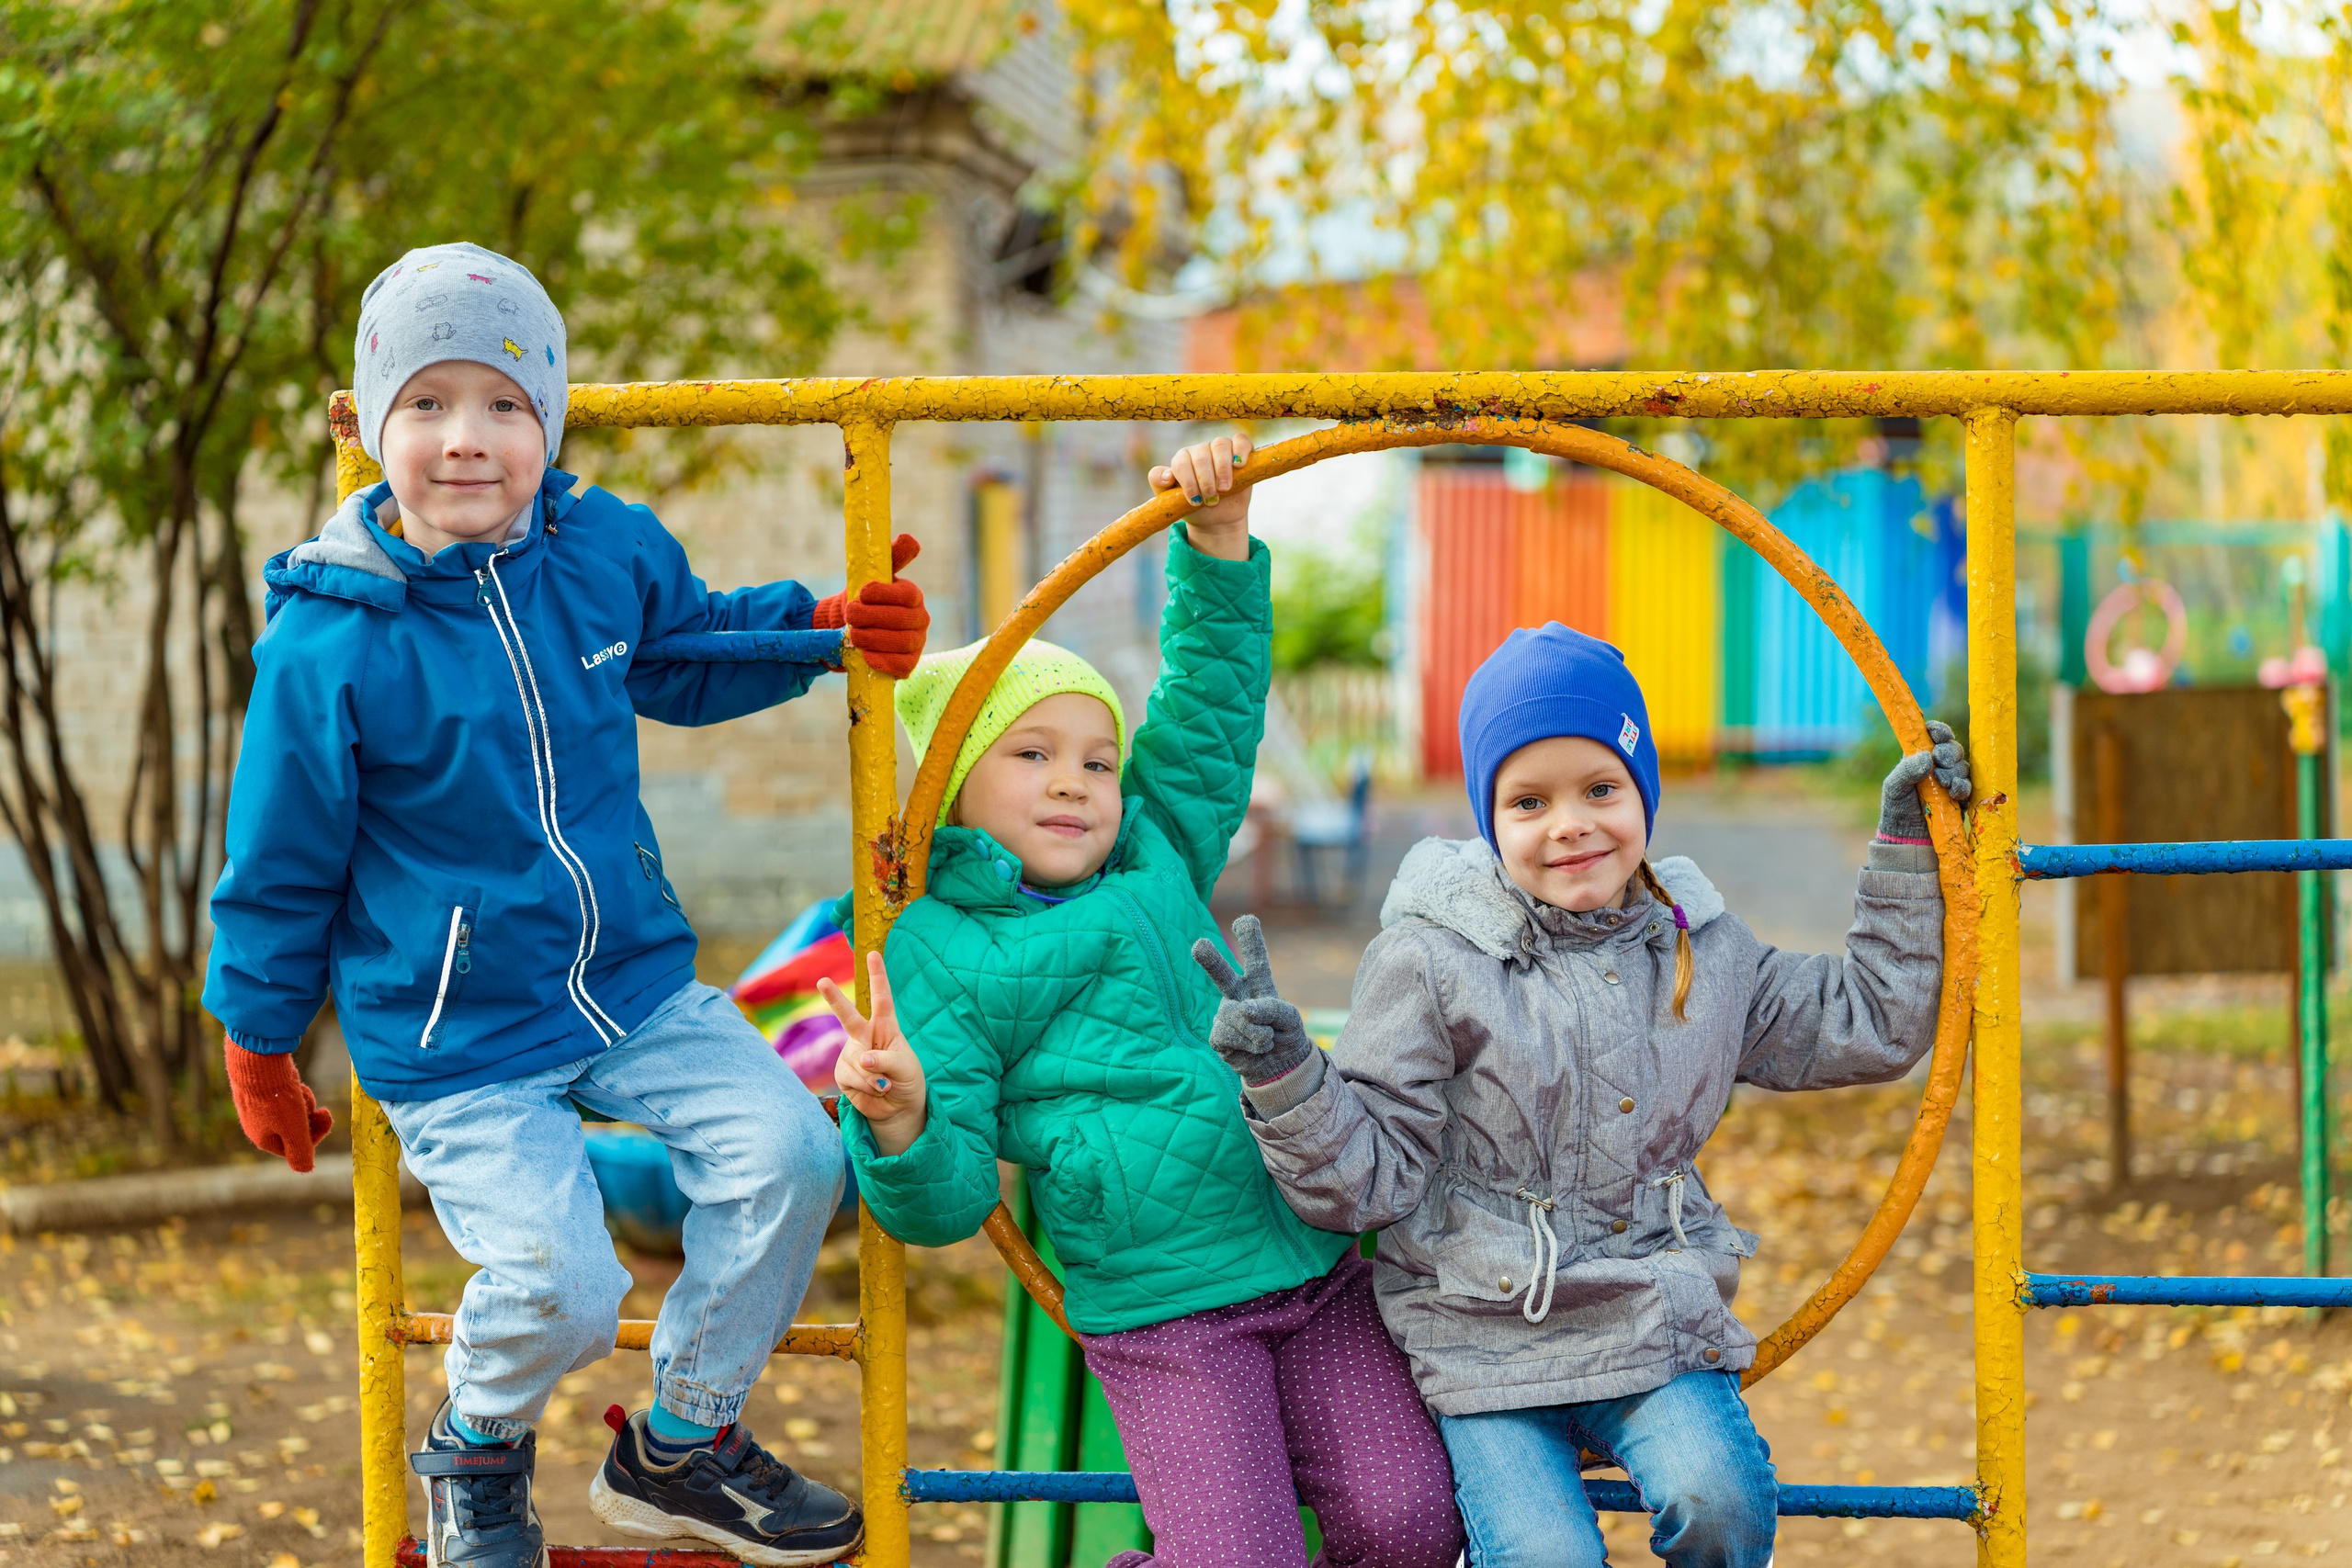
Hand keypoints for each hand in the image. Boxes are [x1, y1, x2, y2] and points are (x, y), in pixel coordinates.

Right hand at [224, 1042, 332, 1172]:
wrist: (257, 1061)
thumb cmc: (276, 1099)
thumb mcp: (294, 1130)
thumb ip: (300, 1151)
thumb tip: (306, 1169)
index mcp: (263, 1139)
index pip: (295, 1148)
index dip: (315, 1136)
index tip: (326, 1119)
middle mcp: (257, 1125)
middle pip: (294, 1129)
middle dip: (310, 1118)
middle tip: (323, 1110)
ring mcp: (256, 1106)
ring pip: (291, 1110)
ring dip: (303, 1102)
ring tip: (300, 1091)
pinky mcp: (259, 1088)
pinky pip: (283, 1093)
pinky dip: (293, 1088)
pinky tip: (292, 1081)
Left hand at [815, 534, 929, 677]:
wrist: (855, 628)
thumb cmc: (865, 600)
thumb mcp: (873, 576)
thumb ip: (889, 557)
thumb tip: (909, 539)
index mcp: (913, 595)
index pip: (907, 595)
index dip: (884, 594)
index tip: (862, 593)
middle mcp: (920, 619)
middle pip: (902, 620)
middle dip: (871, 617)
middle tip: (850, 614)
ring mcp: (917, 643)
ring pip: (901, 643)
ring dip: (872, 638)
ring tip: (853, 634)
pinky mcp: (908, 664)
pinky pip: (901, 666)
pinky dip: (882, 661)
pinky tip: (866, 655)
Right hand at [818, 950, 928, 1155]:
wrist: (897, 1108)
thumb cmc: (906, 1080)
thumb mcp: (906, 1068)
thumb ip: (886, 1060)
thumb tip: (863, 1059)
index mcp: (886, 1027)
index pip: (882, 998)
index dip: (878, 976)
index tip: (873, 953)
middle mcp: (865, 1036)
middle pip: (848, 1015)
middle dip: (834, 999)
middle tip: (822, 982)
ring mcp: (851, 1053)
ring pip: (856, 1060)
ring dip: (874, 1077)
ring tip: (885, 1085)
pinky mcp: (843, 1073)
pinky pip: (851, 1077)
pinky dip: (866, 1087)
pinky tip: (874, 1091)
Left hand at [1149, 432, 1253, 559]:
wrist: (1217, 516)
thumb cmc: (1193, 507)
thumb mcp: (1173, 500)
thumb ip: (1160, 484)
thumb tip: (1167, 475)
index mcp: (1182, 460)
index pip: (1181, 462)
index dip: (1188, 482)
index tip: (1195, 501)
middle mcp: (1200, 450)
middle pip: (1201, 455)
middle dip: (1206, 480)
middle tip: (1211, 500)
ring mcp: (1220, 449)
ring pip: (1220, 445)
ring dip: (1222, 469)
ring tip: (1224, 489)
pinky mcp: (1240, 451)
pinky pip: (1241, 441)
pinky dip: (1241, 450)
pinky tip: (1239, 464)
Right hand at [1190, 914, 1314, 1085]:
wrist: (1279, 1066)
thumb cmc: (1285, 1034)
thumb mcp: (1290, 1018)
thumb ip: (1270, 1008)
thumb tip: (1244, 1009)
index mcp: (1258, 982)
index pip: (1255, 958)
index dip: (1250, 939)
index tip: (1246, 920)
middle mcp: (1236, 994)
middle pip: (1222, 974)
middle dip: (1211, 960)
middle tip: (1199, 946)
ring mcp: (1224, 1014)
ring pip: (1235, 1017)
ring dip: (1256, 1033)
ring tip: (1265, 1039)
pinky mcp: (1217, 1036)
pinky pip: (1228, 1035)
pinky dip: (1246, 1044)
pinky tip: (1252, 1049)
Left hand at [1879, 719, 1970, 842]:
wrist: (1908, 838)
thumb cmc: (1897, 809)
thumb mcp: (1894, 788)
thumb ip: (1906, 771)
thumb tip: (1927, 757)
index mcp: (1919, 757)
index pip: (1933, 736)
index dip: (1939, 731)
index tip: (1938, 736)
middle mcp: (1937, 766)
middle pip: (1952, 749)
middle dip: (1949, 752)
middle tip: (1940, 761)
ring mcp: (1950, 781)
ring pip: (1963, 766)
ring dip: (1955, 771)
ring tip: (1943, 783)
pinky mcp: (1960, 797)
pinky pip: (1969, 786)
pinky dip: (1963, 786)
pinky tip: (1955, 792)